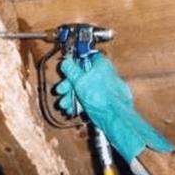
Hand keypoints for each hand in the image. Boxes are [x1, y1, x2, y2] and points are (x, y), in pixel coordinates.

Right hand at [55, 53, 174, 164]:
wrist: (113, 116)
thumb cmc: (100, 96)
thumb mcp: (79, 80)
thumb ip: (71, 69)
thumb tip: (66, 61)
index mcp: (100, 64)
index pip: (86, 57)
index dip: (74, 64)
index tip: (66, 69)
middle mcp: (104, 74)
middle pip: (81, 76)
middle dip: (69, 85)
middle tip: (61, 91)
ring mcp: (104, 88)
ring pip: (84, 89)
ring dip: (71, 97)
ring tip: (65, 104)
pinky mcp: (104, 100)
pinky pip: (88, 99)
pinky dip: (79, 103)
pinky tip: (72, 109)